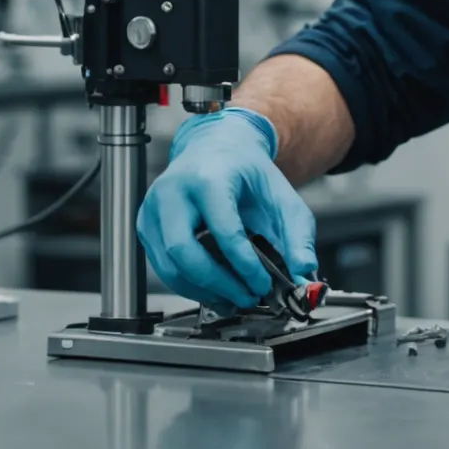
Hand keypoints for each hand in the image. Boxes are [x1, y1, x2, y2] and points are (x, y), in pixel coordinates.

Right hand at [136, 108, 316, 308]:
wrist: (216, 149)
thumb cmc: (245, 172)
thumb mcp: (281, 197)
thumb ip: (298, 235)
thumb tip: (303, 271)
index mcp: (208, 177)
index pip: (221, 228)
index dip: (243, 263)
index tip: (262, 283)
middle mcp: (172, 191)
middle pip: (183, 251)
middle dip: (217, 283)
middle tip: (247, 297)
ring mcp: (153, 209)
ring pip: (169, 266)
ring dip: (203, 291)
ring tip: (234, 299)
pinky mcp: (145, 226)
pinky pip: (162, 267)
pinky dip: (188, 286)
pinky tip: (214, 292)